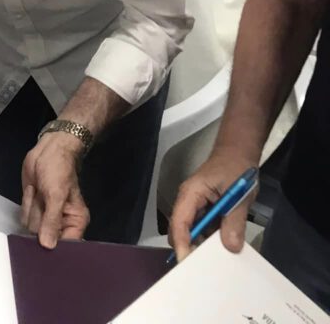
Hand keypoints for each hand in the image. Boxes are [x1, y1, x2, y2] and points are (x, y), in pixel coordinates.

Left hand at [21, 132, 89, 247]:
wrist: (48, 151)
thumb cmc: (59, 170)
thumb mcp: (57, 194)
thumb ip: (51, 221)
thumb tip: (47, 246)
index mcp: (75, 222)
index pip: (65, 246)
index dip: (54, 247)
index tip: (44, 239)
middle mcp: (61, 224)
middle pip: (44, 238)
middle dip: (40, 219)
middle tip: (43, 200)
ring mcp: (45, 217)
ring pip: (32, 227)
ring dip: (33, 208)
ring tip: (40, 191)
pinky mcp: (33, 208)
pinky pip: (24, 216)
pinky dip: (26, 203)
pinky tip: (33, 190)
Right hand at [168, 148, 258, 262]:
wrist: (238, 151)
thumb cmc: (236, 168)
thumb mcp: (239, 195)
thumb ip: (234, 221)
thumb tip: (231, 247)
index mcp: (190, 194)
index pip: (180, 222)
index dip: (182, 243)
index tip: (187, 262)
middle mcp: (187, 201)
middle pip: (180, 229)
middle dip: (188, 247)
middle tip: (202, 268)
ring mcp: (195, 205)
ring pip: (191, 230)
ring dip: (200, 244)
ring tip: (214, 261)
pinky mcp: (204, 209)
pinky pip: (202, 227)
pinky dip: (209, 238)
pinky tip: (221, 247)